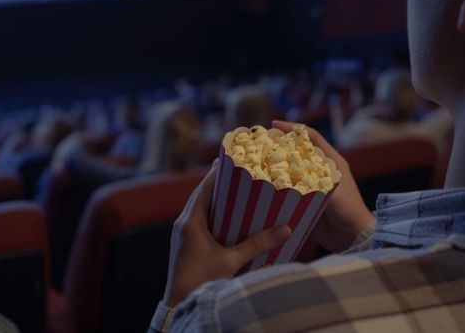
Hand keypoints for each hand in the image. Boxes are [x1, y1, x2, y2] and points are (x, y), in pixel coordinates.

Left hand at [163, 161, 291, 307]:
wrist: (179, 305)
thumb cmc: (201, 282)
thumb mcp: (231, 262)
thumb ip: (257, 244)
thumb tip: (286, 229)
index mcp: (190, 221)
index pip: (205, 188)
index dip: (219, 173)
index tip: (234, 159)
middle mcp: (184, 223)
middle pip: (203, 195)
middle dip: (221, 183)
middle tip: (241, 172)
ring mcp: (184, 234)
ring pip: (201, 208)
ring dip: (218, 198)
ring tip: (239, 189)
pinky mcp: (186, 244)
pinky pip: (201, 220)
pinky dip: (215, 213)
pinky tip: (230, 217)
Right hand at [273, 121, 373, 252]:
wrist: (353, 238)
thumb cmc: (350, 212)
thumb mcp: (337, 195)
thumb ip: (319, 184)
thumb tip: (296, 177)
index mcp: (332, 162)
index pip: (311, 137)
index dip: (294, 129)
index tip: (274, 125)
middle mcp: (321, 169)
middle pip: (298, 151)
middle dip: (281, 145)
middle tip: (260, 143)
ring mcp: (313, 184)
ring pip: (292, 168)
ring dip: (277, 164)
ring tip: (258, 161)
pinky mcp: (307, 198)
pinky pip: (290, 187)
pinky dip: (278, 183)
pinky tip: (264, 183)